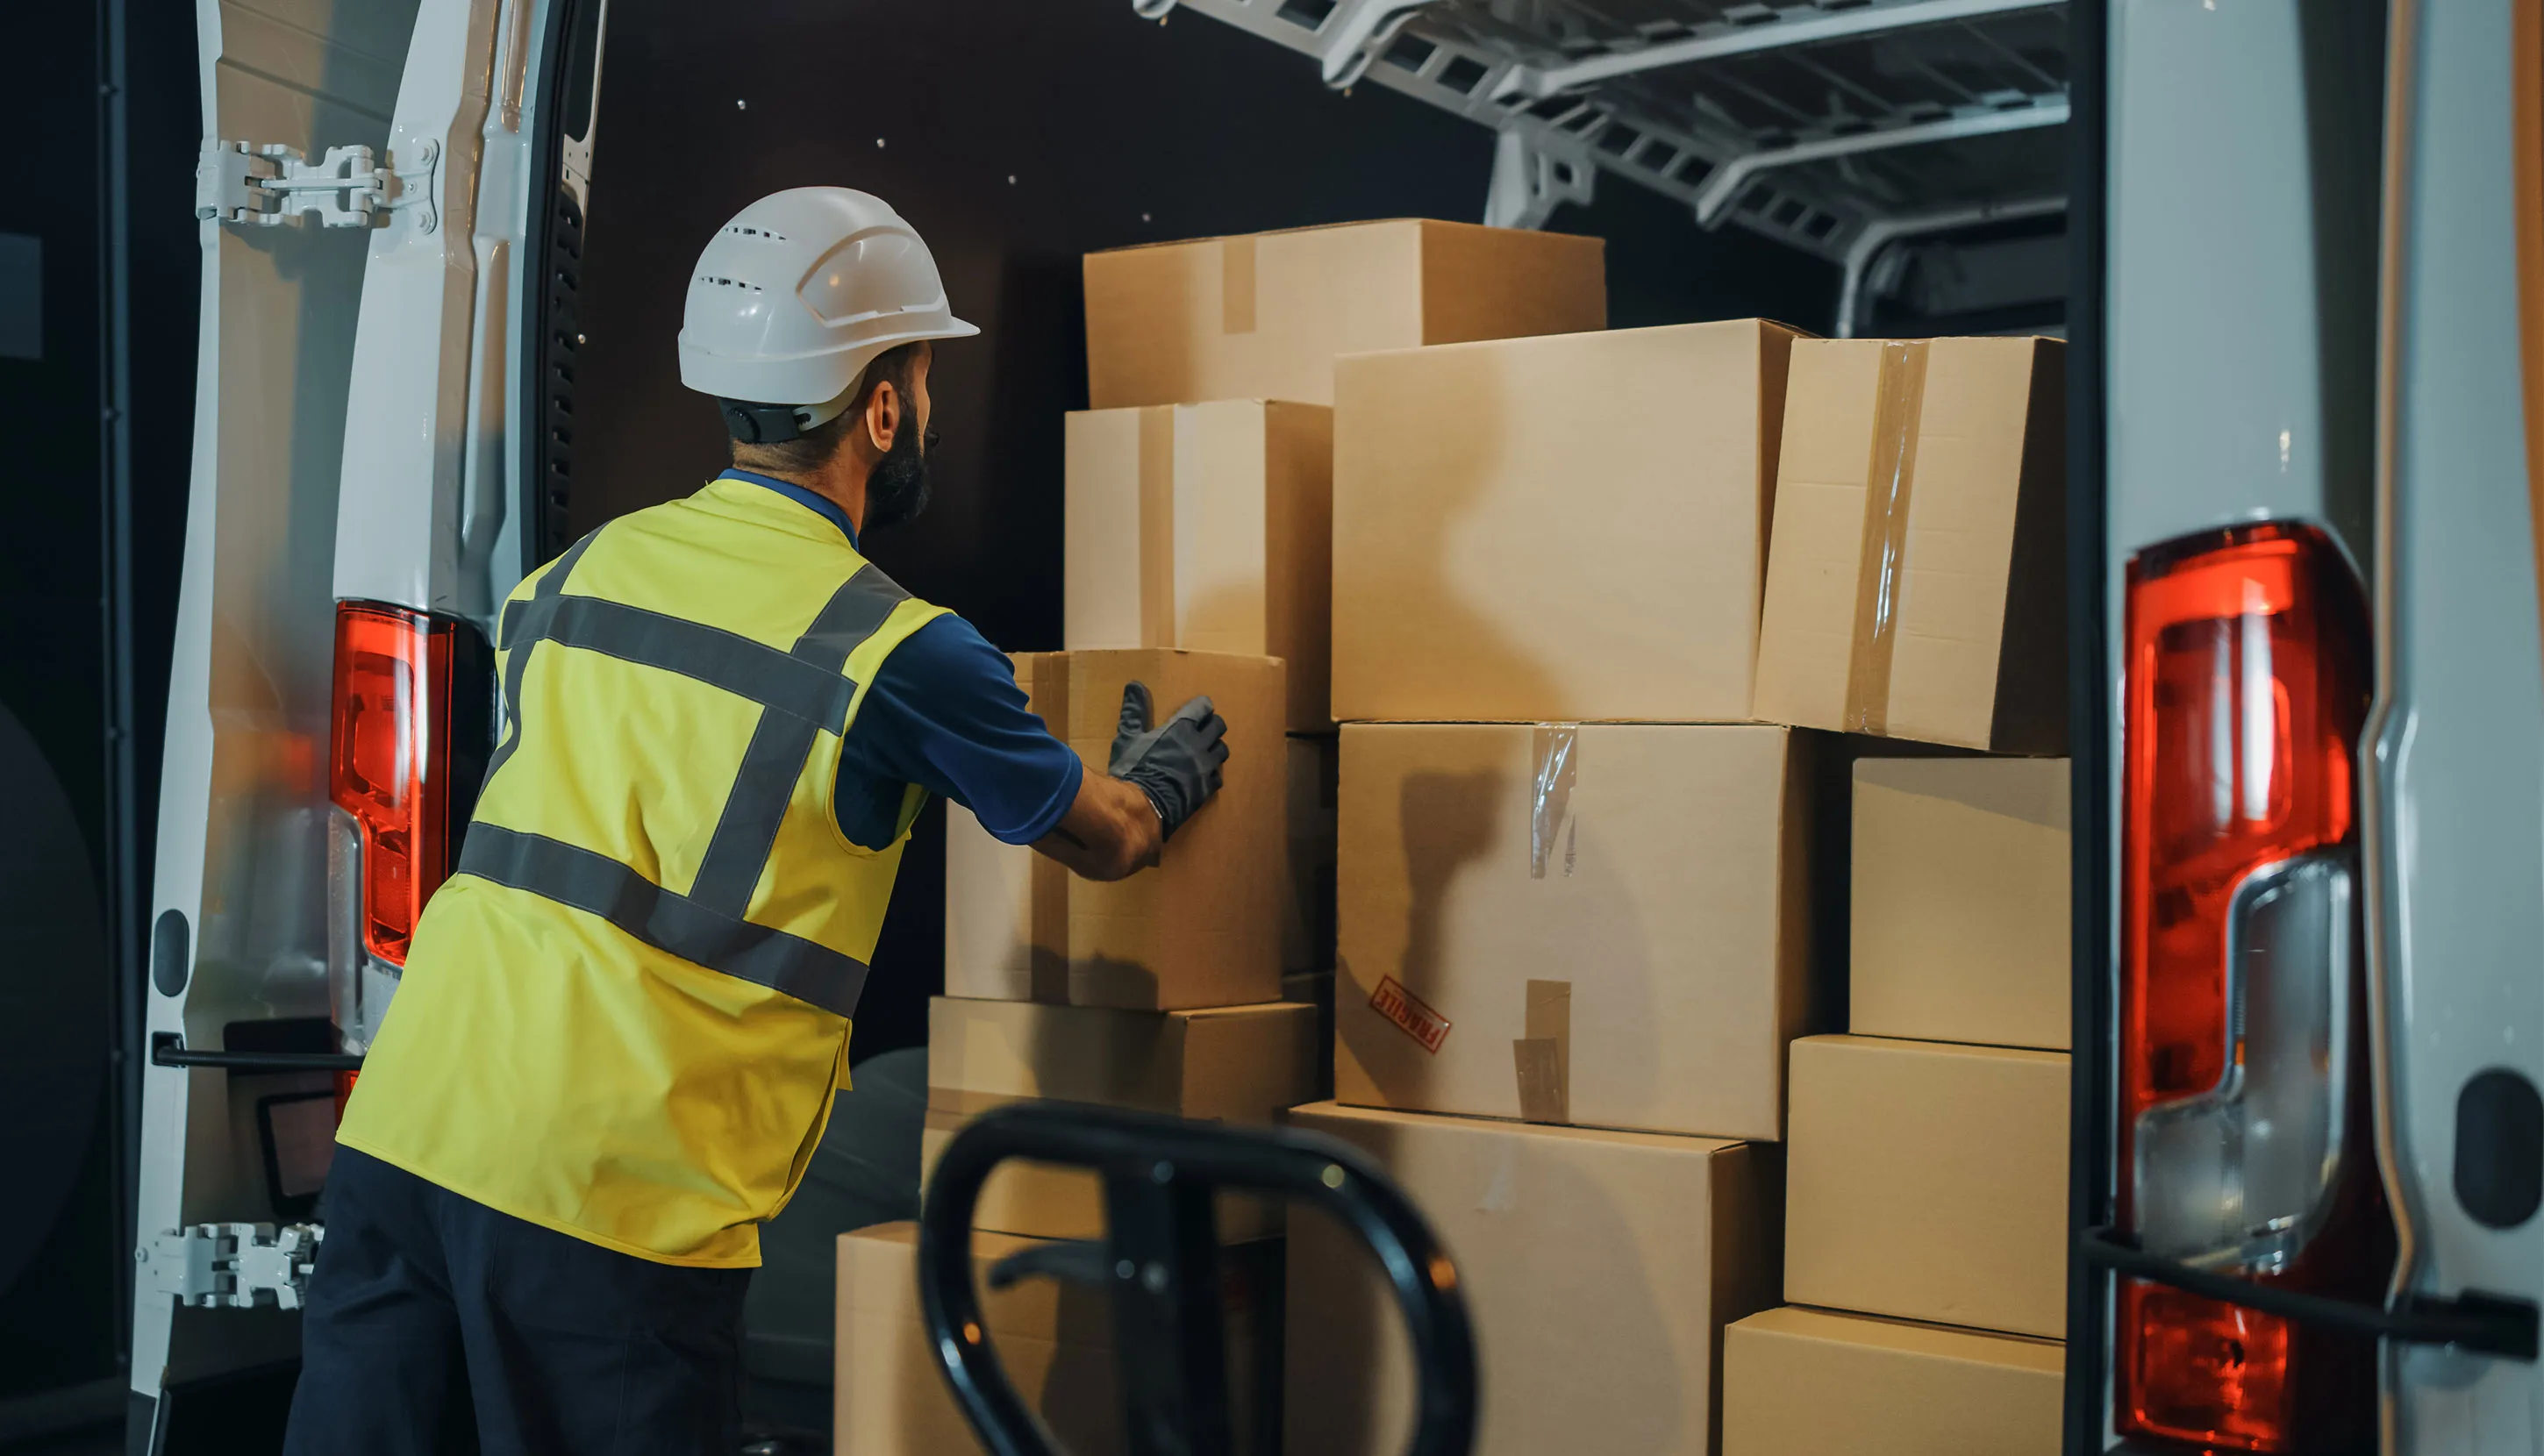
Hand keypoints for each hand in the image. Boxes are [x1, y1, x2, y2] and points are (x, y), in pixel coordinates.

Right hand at [1107, 682, 1227, 840]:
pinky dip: (1212, 774)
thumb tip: (1134, 684)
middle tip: (1204, 729)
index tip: (1200, 709)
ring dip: (1215, 748)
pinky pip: (1218, 777)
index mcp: (1181, 728)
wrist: (1141, 807)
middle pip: (1218, 726)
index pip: (1202, 708)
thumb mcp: (1128, 737)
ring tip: (1206, 751)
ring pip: (1222, 751)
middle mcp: (1198, 744)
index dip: (1202, 707)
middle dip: (1212, 725)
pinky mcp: (1207, 789)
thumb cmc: (1133, 769)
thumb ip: (1134, 711)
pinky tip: (1203, 776)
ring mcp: (1205, 767)